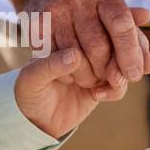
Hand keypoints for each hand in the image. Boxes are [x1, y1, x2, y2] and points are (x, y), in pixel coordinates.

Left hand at [14, 47, 132, 138]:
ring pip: (119, 60)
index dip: (90, 42)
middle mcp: (80, 45)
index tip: (77, 58)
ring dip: (112, 74)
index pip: (85, 30)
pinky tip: (98, 95)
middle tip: (89, 77)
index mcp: (59, 36)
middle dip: (103, 61)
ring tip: (91, 85)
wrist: (38, 120)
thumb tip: (74, 55)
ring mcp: (94, 63)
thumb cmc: (29, 93)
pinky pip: (120, 80)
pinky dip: (115, 89)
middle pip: (107, 43)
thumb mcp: (31, 79)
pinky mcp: (103, 81)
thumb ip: (49, 65)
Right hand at [22, 0, 149, 90]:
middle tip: (110, 78)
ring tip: (93, 77)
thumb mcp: (112, 10)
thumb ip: (134, 36)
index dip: (130, 53)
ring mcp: (53, 7)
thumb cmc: (89, 6)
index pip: (121, 24)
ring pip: (75, 56)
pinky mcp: (35, 24)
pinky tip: (73, 72)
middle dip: (107, 68)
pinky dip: (67, 72)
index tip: (134, 74)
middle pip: (98, 45)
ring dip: (87, 75)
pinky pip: (55, 59)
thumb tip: (147, 66)